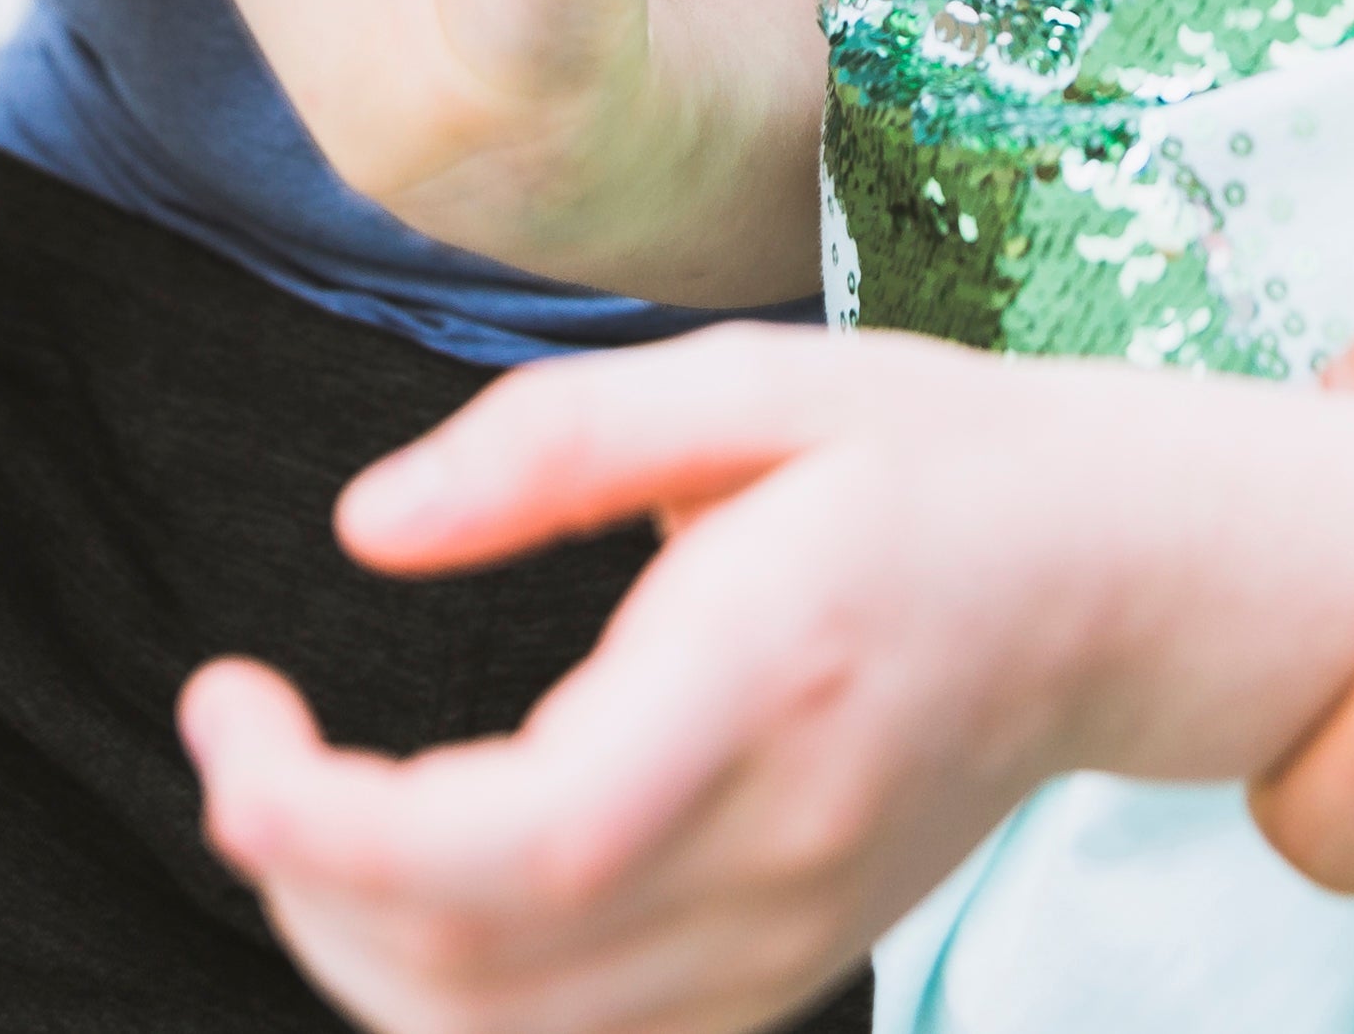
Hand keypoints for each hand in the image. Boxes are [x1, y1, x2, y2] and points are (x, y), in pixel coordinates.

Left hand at [186, 330, 1353, 1033]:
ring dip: (350, 941)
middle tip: (238, 728)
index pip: (531, 839)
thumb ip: (551, 438)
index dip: (339, 831)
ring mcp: (784, 936)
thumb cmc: (937, 458)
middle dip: (299, 875)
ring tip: (300, 793)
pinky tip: (406, 860)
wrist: (1122, 588)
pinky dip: (441, 981)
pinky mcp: (777, 974)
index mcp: (776, 670)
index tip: (231, 719)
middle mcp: (781, 842)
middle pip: (478, 969)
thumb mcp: (756, 380)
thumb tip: (365, 531)